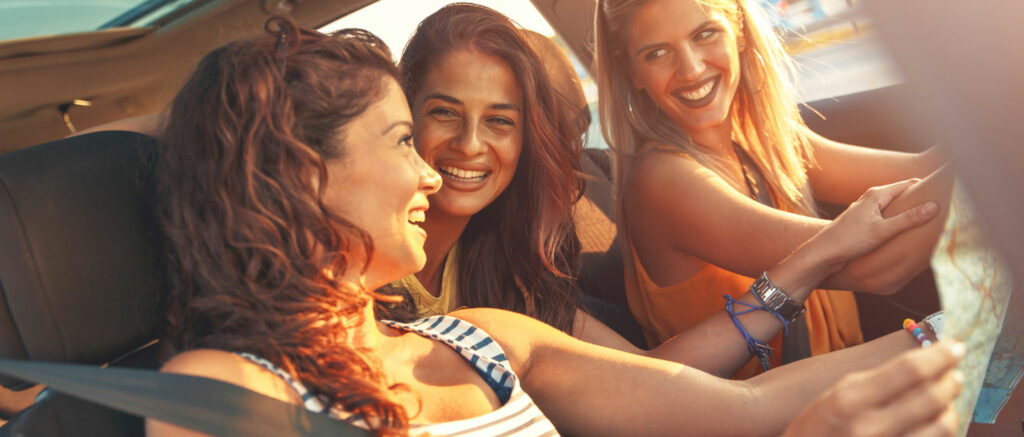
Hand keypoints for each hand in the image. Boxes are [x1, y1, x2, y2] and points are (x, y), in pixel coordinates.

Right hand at [784, 342, 964, 436]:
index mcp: (849, 400)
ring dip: (951, 407)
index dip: (939, 356)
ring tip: (947, 398)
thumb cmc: (818, 428)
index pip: (908, 371)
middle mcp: (869, 427)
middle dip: (951, 380)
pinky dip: (942, 429)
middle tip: (954, 372)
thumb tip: (922, 364)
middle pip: (931, 397)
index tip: (955, 347)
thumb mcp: (836, 394)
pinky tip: (937, 421)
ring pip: (941, 425)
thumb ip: (877, 380)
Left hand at [807, 179, 938, 273]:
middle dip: (920, 199)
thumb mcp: (882, 231)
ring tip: (929, 220)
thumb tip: (934, 206)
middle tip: (944, 208)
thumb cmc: (849, 241)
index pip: (909, 184)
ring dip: (909, 211)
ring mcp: (866, 210)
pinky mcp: (863, 222)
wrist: (822, 254)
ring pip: (894, 206)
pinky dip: (898, 220)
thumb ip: (908, 219)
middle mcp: (871, 198)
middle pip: (902, 194)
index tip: (947, 193)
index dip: (927, 188)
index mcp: (877, 195)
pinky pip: (887, 216)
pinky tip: (906, 231)